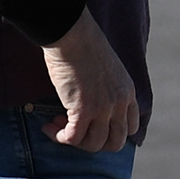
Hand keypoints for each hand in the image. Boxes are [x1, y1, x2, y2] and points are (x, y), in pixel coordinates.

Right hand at [43, 11, 141, 151]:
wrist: (73, 34)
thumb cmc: (83, 44)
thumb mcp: (106, 68)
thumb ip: (106, 86)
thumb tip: (89, 99)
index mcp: (127, 92)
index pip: (131, 127)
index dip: (110, 132)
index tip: (92, 125)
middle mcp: (119, 103)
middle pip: (115, 142)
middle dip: (94, 142)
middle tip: (75, 130)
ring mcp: (103, 108)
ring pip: (94, 144)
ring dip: (74, 141)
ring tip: (57, 126)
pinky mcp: (83, 110)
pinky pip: (73, 138)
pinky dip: (59, 137)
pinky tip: (48, 126)